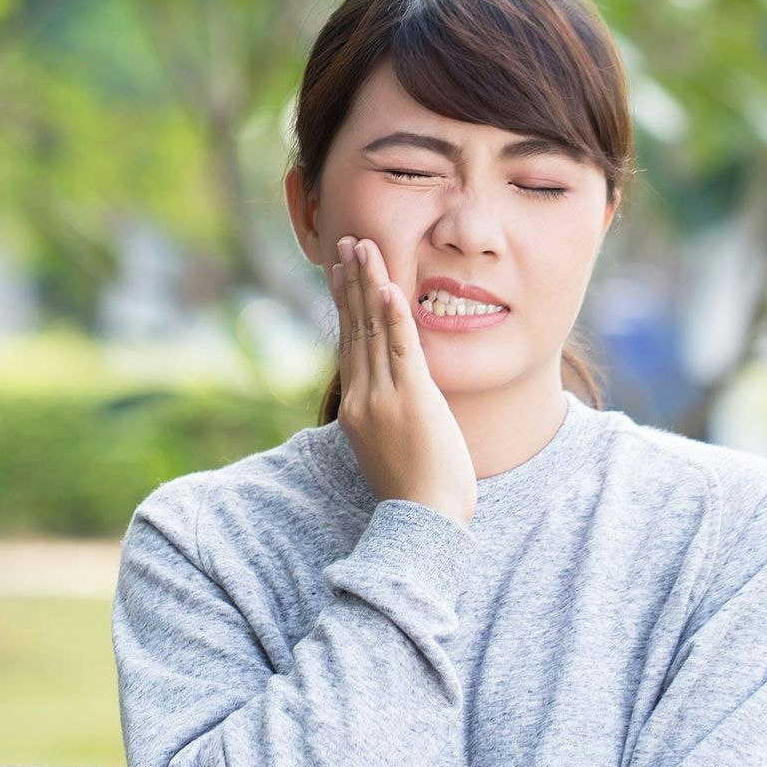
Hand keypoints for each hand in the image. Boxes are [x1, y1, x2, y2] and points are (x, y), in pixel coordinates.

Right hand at [329, 236, 477, 529]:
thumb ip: (384, 413)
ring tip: (364, 249)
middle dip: (353, 282)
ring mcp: (384, 398)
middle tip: (348, 243)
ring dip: (370, 285)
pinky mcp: (412, 401)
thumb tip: (389, 393)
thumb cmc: (414, 491)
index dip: (346, 303)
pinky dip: (394, 317)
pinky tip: (391, 288)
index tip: (343, 271)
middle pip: (355, 328)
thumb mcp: (389, 446)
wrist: (423, 523)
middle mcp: (363, 397)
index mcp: (356, 407)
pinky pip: (402, 350)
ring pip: (374, 331)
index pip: (350, 343)